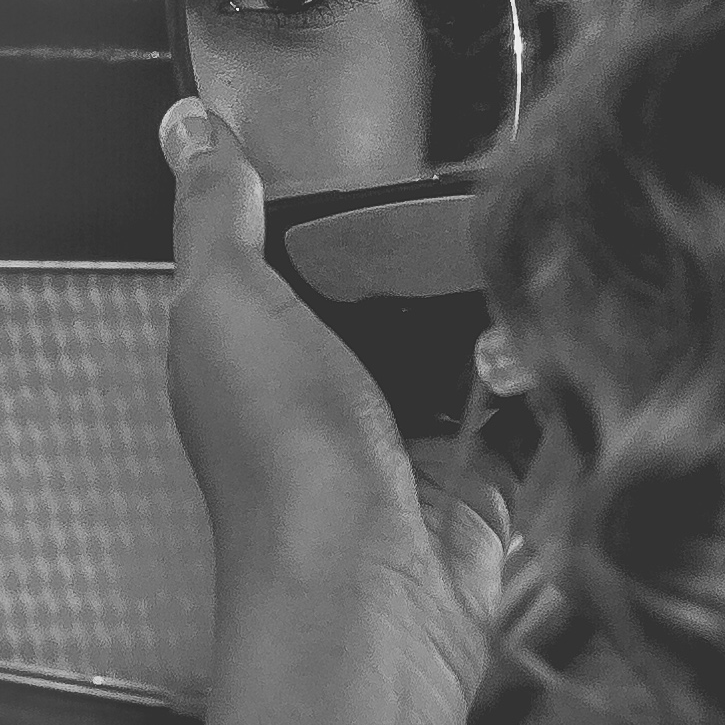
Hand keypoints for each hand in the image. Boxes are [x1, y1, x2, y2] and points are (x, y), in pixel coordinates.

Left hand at [161, 96, 509, 702]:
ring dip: (494, 302)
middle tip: (478, 199)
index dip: (337, 188)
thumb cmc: (280, 466)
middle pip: (393, 275)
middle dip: (436, 242)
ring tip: (519, 264)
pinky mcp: (475, 468)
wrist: (364, 598)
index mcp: (250, 335)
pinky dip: (536, 372)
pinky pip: (522, 395)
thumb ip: (212, 213)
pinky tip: (536, 348)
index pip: (296, 235)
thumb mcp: (222, 305)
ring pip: (465, 328)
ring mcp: (402, 425)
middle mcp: (323, 379)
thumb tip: (188, 126)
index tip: (393, 135)